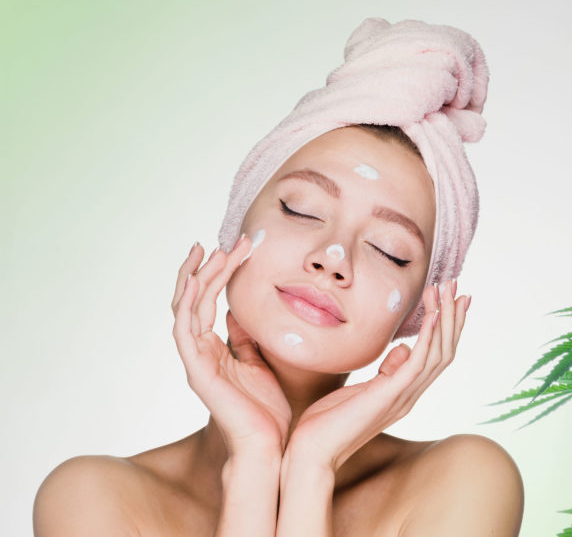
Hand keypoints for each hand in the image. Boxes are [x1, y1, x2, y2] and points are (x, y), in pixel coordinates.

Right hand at [171, 236, 291, 455]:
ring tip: (210, 251)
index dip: (219, 273)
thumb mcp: (261, 363)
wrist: (269, 445)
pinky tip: (196, 282)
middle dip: (208, 267)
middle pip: (194, 299)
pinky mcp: (198, 372)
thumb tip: (240, 314)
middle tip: (227, 241)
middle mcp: (201, 351)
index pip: (209, 301)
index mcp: (215, 348)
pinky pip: (186, 332)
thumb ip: (246, 339)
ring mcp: (197, 360)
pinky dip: (188, 305)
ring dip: (198, 277)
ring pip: (187, 309)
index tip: (238, 247)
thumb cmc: (268, 410)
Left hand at [285, 278, 469, 470]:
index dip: (447, 327)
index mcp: (404, 392)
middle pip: (445, 352)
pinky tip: (433, 315)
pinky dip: (429, 337)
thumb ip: (384, 372)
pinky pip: (418, 363)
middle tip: (457, 286)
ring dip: (445, 319)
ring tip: (446, 290)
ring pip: (438, 355)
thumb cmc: (327, 424)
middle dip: (453, 317)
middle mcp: (410, 395)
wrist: (311, 454)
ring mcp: (403, 397)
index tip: (451, 298)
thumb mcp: (359, 390)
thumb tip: (401, 349)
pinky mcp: (390, 397)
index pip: (436, 356)